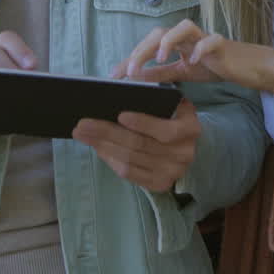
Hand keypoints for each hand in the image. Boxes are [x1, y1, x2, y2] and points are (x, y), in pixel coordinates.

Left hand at [72, 98, 200, 191]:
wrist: (185, 145)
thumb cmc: (172, 116)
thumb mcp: (172, 103)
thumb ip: (156, 96)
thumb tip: (124, 89)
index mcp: (190, 129)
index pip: (166, 131)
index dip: (143, 123)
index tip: (120, 115)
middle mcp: (184, 154)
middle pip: (140, 145)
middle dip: (108, 133)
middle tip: (83, 124)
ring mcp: (172, 172)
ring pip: (130, 160)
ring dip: (102, 146)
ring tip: (83, 134)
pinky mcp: (159, 184)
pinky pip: (129, 173)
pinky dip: (110, 159)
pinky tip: (97, 147)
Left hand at [113, 19, 273, 97]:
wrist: (249, 67)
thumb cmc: (215, 65)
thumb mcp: (182, 72)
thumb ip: (160, 74)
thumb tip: (135, 77)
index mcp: (176, 44)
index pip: (148, 46)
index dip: (130, 58)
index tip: (114, 76)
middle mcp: (187, 37)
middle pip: (160, 32)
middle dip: (143, 49)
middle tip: (131, 70)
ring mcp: (205, 38)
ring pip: (184, 27)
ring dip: (168, 41)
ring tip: (159, 58)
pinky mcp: (223, 44)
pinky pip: (211, 40)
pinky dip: (201, 48)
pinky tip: (193, 61)